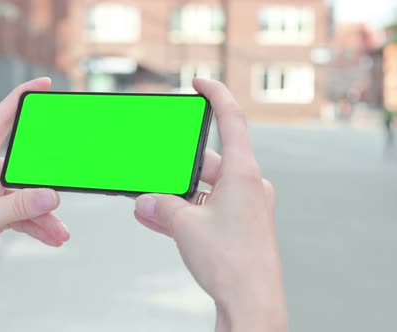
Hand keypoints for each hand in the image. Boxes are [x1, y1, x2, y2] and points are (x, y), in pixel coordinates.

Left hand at [0, 78, 69, 331]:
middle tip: (67, 179)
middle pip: (23, 164)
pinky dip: (39, 226)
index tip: (42, 84)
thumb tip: (52, 195)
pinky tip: (53, 237)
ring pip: (27, 195)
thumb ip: (18, 206)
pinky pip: (25, 214)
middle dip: (45, 177)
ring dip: (44, 213)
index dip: (19, 99)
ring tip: (61, 231)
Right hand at [134, 78, 286, 331]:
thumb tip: (146, 201)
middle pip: (207, 162)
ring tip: (146, 201)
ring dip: (176, 195)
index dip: (215, 95)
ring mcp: (245, 208)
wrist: (252, 302)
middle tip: (151, 166)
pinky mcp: (239, 227)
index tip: (199, 82)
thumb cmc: (231, 261)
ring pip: (203, 190)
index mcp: (244, 174)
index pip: (232, 121)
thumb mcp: (185, 226)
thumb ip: (162, 206)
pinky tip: (156, 218)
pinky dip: (185, 211)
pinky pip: (206, 210)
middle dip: (175, 167)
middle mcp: (248, 186)